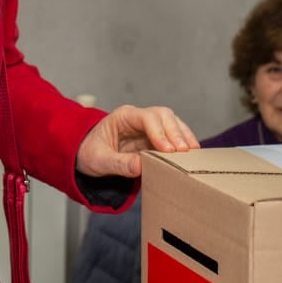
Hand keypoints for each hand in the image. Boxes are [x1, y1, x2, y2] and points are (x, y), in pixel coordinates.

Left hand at [76, 105, 198, 178]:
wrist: (88, 156)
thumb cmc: (90, 153)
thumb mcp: (98, 161)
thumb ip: (118, 164)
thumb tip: (140, 166)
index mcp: (123, 117)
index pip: (146, 118)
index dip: (159, 132)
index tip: (168, 150)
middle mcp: (138, 118)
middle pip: (163, 116)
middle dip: (176, 133)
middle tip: (184, 152)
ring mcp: (149, 127)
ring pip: (173, 123)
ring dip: (183, 136)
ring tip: (192, 153)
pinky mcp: (155, 139)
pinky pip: (173, 136)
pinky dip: (183, 143)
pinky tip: (191, 154)